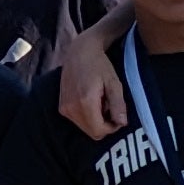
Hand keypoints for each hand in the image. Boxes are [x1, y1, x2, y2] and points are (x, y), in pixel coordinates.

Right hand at [52, 16, 129, 142]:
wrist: (79, 52)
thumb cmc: (99, 64)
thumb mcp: (114, 83)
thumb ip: (118, 105)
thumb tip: (122, 123)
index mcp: (85, 102)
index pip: (99, 131)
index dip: (112, 128)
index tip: (118, 116)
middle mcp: (71, 108)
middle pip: (92, 133)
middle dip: (105, 126)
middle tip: (111, 109)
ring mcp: (64, 108)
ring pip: (85, 128)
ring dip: (96, 121)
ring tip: (102, 103)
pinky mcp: (61, 106)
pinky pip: (78, 121)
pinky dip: (88, 117)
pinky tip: (92, 101)